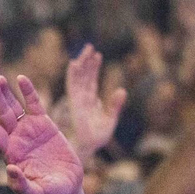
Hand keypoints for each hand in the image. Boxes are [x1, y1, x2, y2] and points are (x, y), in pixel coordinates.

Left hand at [0, 75, 83, 193]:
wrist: (66, 189)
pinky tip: (21, 79)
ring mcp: (28, 131)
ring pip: (14, 107)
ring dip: (5, 93)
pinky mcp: (44, 124)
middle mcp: (15, 140)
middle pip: (1, 116)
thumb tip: (9, 168)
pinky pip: (34, 105)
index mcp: (10, 155)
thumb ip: (22, 186)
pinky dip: (28, 92)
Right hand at [64, 43, 126, 158]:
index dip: (94, 68)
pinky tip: (74, 63)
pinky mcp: (75, 103)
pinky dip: (72, 75)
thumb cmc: (98, 137)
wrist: (89, 147)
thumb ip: (116, 105)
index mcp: (90, 102)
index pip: (91, 81)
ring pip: (78, 78)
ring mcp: (77, 100)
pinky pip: (72, 86)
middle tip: (90, 46)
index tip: (98, 55)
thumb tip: (122, 89)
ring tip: (87, 50)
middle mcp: (82, 99)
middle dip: (87, 62)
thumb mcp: (111, 119)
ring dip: (82, 63)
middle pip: (84, 76)